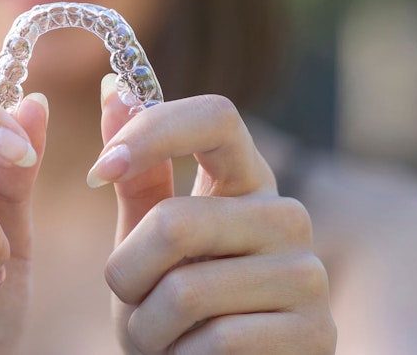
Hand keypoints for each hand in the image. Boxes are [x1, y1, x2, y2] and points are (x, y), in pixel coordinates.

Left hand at [91, 75, 335, 353]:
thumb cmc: (173, 310)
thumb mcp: (146, 239)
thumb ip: (137, 172)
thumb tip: (113, 87)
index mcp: (245, 180)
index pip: (216, 115)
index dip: (152, 130)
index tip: (99, 169)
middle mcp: (286, 215)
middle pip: (176, 221)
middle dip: (126, 275)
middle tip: (132, 301)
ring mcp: (308, 275)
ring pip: (186, 290)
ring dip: (149, 328)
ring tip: (164, 339)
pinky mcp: (316, 334)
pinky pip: (218, 341)